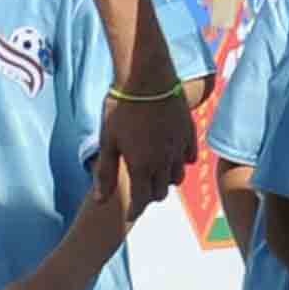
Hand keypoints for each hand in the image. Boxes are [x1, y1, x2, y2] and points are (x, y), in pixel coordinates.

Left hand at [95, 84, 196, 211]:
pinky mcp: (189, 133)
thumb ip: (106, 173)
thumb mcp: (108, 141)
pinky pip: (189, 158)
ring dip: (165, 180)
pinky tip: (170, 155)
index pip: (141, 200)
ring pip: (177, 177)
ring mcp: (179, 147)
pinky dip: (180, 162)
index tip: (129, 212)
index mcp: (141, 165)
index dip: (134, 209)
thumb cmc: (121, 107)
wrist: (146, 77)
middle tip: (139, 189)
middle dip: (149, 194)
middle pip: (160, 191)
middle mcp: (163, 161)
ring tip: (154, 172)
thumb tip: (100, 201)